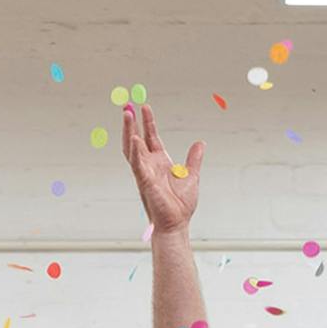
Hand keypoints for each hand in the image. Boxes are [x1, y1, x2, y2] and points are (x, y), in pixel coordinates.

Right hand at [119, 101, 202, 234]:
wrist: (178, 222)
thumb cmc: (181, 204)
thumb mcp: (191, 175)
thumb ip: (194, 159)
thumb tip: (200, 143)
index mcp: (159, 162)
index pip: (150, 137)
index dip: (147, 122)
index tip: (144, 106)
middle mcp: (149, 165)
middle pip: (137, 138)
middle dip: (132, 122)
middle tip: (127, 105)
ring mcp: (144, 172)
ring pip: (132, 148)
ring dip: (128, 131)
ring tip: (126, 114)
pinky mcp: (144, 181)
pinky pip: (137, 163)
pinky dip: (134, 150)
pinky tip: (133, 137)